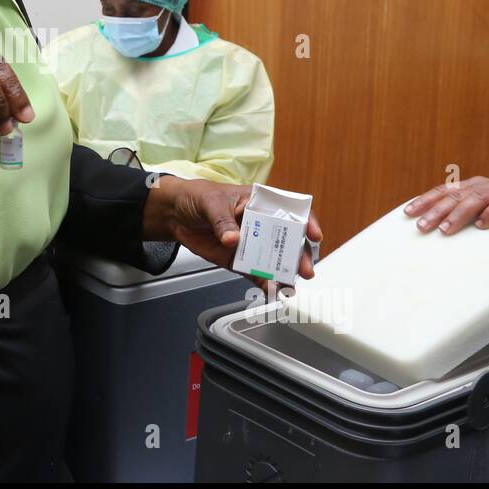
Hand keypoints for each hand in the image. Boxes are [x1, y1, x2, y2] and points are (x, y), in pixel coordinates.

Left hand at [145, 178, 319, 285]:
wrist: (176, 214)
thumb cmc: (198, 197)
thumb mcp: (211, 203)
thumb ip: (223, 221)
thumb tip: (233, 238)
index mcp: (260, 202)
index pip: (290, 208)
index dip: (306, 221)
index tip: (313, 235)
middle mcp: (261, 224)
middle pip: (287, 239)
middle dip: (297, 255)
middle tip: (303, 269)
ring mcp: (251, 243)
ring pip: (274, 259)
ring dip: (283, 273)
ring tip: (288, 286)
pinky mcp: (239, 260)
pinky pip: (255, 273)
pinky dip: (263, 283)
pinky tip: (270, 291)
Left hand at [403, 176, 488, 241]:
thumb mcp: (475, 217)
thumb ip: (456, 218)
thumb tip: (428, 229)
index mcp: (468, 187)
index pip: (442, 192)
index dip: (424, 201)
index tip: (408, 213)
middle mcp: (481, 186)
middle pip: (454, 196)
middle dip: (435, 211)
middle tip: (422, 226)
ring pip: (474, 200)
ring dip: (458, 215)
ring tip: (445, 229)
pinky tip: (481, 226)